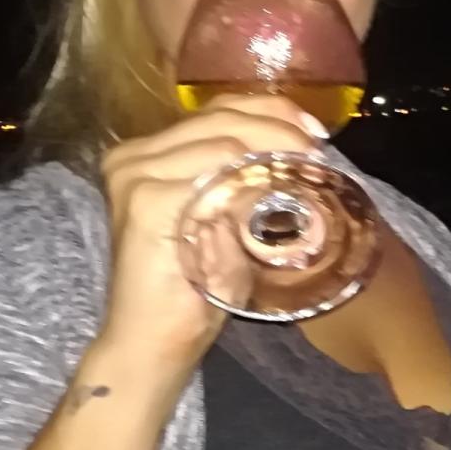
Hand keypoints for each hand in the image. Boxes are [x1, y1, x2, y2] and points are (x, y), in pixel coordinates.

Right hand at [89, 94, 329, 386]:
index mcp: (148, 152)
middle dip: (280, 131)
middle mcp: (134, 156)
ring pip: (224, 143)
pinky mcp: (146, 202)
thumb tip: (304, 144)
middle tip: (316, 153)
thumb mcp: (228, 217)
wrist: (155, 341)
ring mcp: (136, 175)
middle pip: (222, 118)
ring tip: (303, 176)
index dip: (273, 110)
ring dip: (271, 158)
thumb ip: (246, 177)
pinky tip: (272, 204)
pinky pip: (215, 178)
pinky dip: (250, 187)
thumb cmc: (197, 285)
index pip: (218, 109)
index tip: (316, 131)